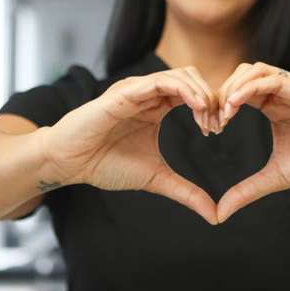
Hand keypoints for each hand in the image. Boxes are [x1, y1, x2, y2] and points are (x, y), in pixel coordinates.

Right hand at [40, 67, 219, 224]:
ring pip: (180, 75)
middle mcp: (149, 93)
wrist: (70, 163)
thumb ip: (186, 191)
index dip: (212, 107)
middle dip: (211, 97)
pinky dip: (183, 89)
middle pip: (192, 78)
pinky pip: (159, 81)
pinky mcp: (124, 93)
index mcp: (157, 106)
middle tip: (218, 123)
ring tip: (209, 116)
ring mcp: (137, 90)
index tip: (219, 129)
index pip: (194, 93)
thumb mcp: (156, 178)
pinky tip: (196, 106)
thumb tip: (214, 215)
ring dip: (200, 93)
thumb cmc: (105, 164)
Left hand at [214, 62, 289, 222]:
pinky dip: (251, 87)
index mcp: (273, 106)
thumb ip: (248, 189)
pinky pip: (275, 79)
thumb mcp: (278, 177)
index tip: (208, 127)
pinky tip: (236, 104)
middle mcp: (283, 92)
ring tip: (223, 111)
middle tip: (211, 119)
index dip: (219, 105)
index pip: (237, 92)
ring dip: (234, 87)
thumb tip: (221, 212)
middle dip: (221, 93)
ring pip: (255, 70)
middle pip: (241, 75)